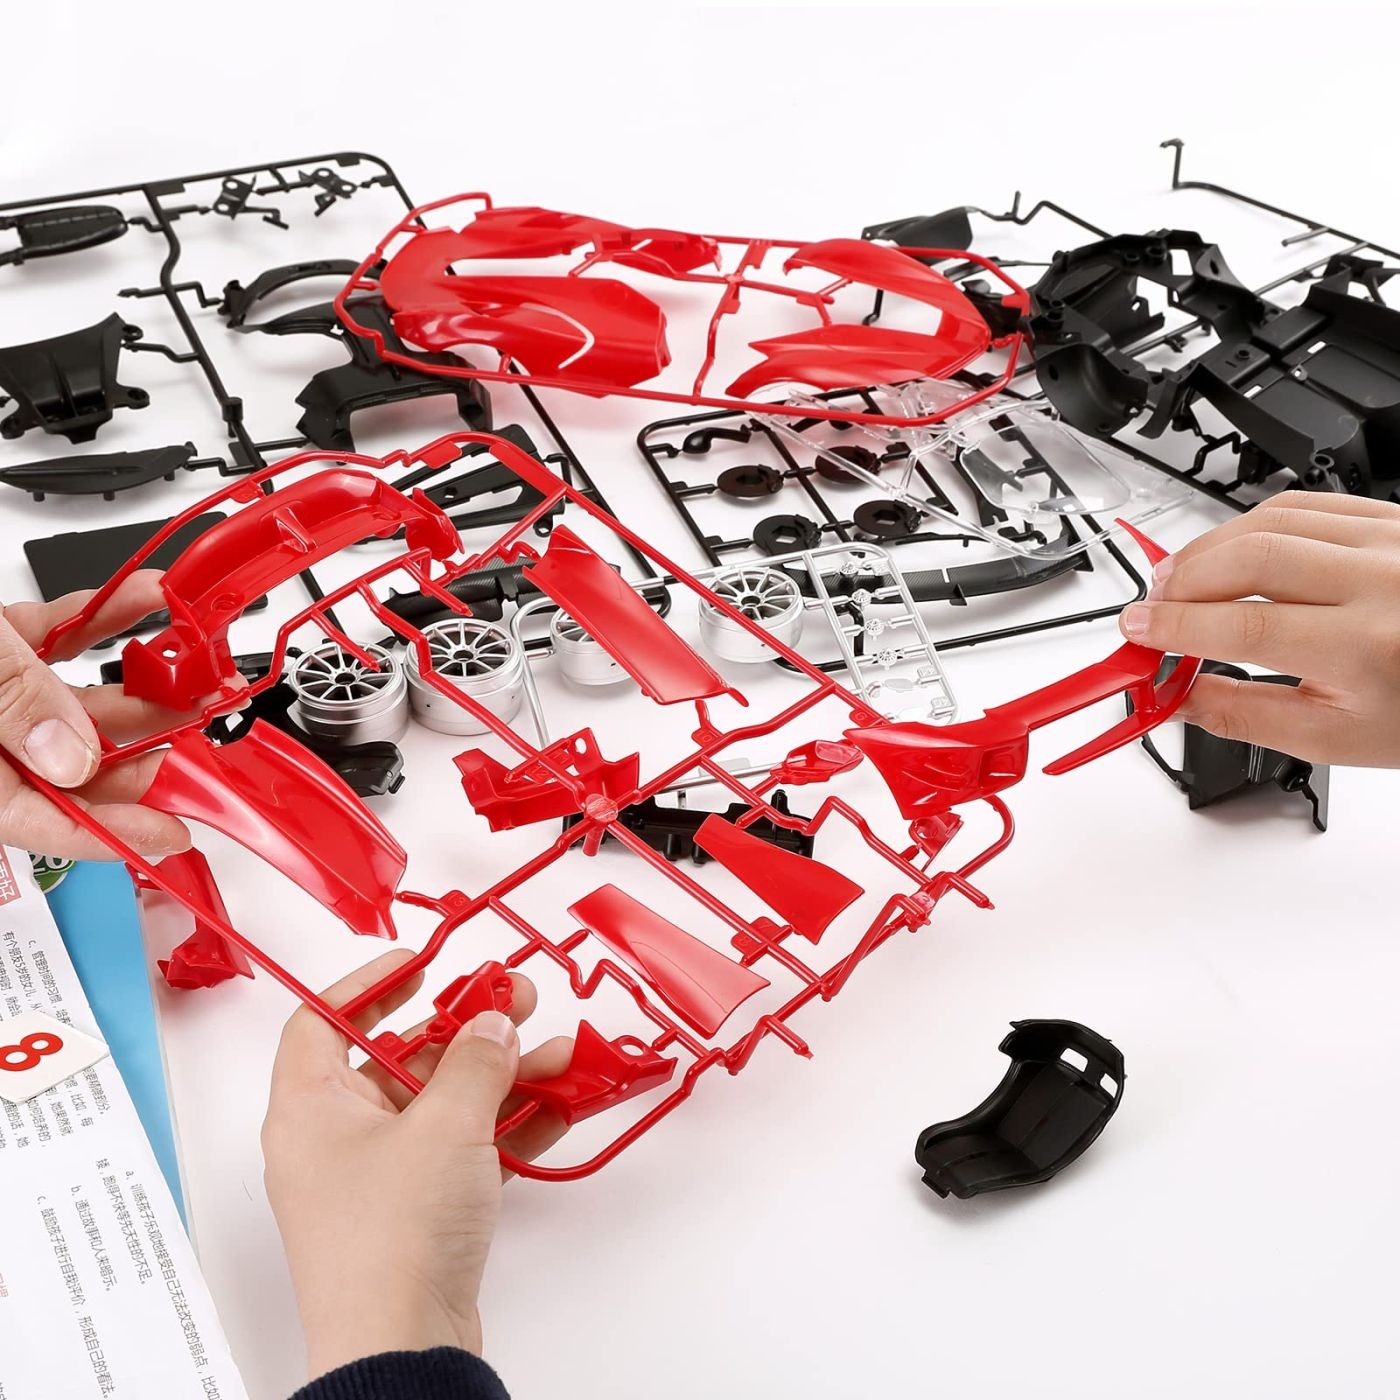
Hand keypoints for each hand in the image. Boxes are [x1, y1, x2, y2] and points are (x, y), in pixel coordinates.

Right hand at [0, 573, 192, 857]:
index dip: (104, 835)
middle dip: (132, 749)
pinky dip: (94, 620)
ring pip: (61, 703)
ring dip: (128, 682)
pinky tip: (144, 600)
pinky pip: (44, 642)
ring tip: (187, 668)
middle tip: (190, 730)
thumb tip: (70, 758)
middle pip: (59, 765)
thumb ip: (6, 705)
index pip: (29, 822)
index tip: (166, 837)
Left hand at [261, 950, 571, 1380]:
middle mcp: (337, 1139)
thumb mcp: (445, 1124)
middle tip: (514, 1002)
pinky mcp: (417, 1213)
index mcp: (311, 1108)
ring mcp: (379, 1178)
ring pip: (441, 1104)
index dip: (369, 985)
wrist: (403, 1347)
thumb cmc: (392, 1240)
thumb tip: (490, 1026)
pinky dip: (505, 1124)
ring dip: (501, 1076)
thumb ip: (475, 1061)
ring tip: (556, 1052)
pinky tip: (555, 1105)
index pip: (321, 1021)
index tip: (421, 964)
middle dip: (465, 1028)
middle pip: (398, 1058)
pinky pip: (463, 1148)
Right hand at [1118, 490, 1399, 765]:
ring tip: (1179, 581)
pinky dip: (1249, 524)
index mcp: (1367, 649)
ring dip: (1207, 549)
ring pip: (1268, 520)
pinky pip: (1302, 502)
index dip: (1175, 627)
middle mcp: (1383, 583)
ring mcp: (1389, 541)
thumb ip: (1243, 715)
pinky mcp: (1388, 519)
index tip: (1137, 632)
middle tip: (1151, 607)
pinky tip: (1228, 551)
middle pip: (1250, 558)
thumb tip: (1175, 696)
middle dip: (1182, 580)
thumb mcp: (1334, 738)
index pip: (1244, 627)